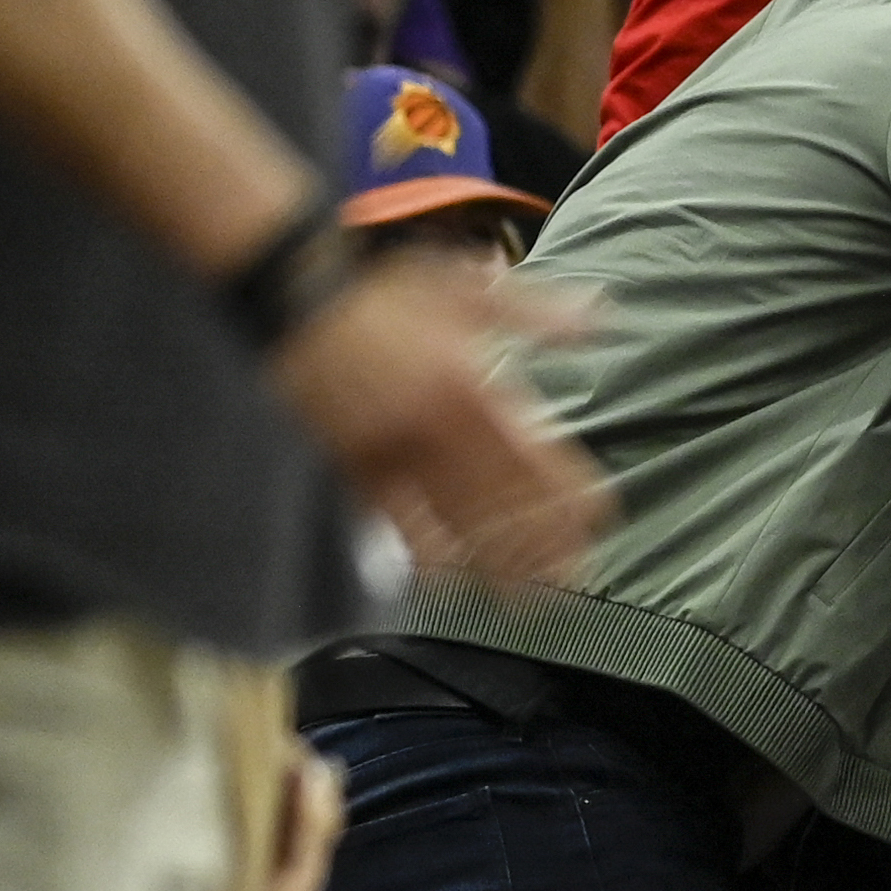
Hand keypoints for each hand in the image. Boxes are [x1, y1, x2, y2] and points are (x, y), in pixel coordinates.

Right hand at [268, 255, 609, 586]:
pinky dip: (421, 558)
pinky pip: (392, 527)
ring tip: (520, 600)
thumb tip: (597, 316)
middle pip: (503, 509)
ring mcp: (394, 456)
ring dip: (490, 568)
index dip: (571, 499)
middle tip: (571, 583)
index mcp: (475, 389)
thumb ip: (536, 312)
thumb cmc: (382, 291)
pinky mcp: (352, 470)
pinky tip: (443, 581)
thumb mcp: (467, 290)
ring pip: (451, 528)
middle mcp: (439, 432)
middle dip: (540, 552)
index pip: (539, 461)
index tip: (597, 525)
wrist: (292, 294)